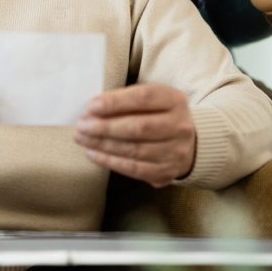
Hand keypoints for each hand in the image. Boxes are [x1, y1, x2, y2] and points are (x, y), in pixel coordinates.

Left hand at [74, 83, 195, 187]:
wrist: (190, 143)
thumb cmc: (159, 114)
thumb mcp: (151, 98)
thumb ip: (126, 99)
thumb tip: (93, 108)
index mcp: (174, 100)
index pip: (143, 98)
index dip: (115, 102)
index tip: (91, 106)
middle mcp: (179, 126)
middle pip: (138, 127)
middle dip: (105, 127)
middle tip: (81, 125)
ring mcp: (175, 152)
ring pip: (134, 150)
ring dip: (103, 145)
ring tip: (82, 139)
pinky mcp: (167, 172)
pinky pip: (134, 169)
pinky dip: (110, 161)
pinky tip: (92, 154)